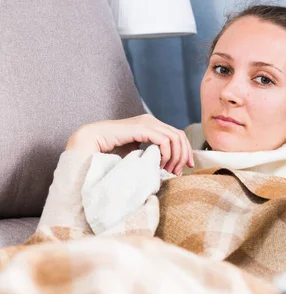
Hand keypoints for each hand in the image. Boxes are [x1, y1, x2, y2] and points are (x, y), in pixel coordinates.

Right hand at [65, 114, 194, 174]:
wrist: (91, 142)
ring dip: (175, 157)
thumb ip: (151, 155)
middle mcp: (151, 121)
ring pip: (175, 138)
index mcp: (151, 125)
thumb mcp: (137, 154)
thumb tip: (168, 167)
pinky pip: (164, 141)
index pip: (177, 135)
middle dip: (183, 155)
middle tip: (178, 172)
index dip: (185, 151)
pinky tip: (160, 164)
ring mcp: (147, 122)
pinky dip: (166, 154)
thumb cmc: (111, 151)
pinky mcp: (141, 128)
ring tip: (168, 170)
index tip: (186, 167)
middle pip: (180, 136)